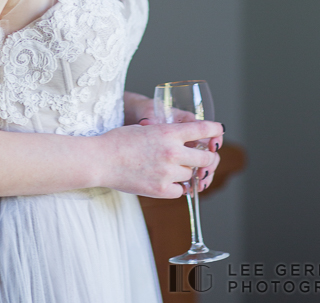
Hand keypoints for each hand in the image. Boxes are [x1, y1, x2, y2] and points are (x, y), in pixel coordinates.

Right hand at [98, 120, 223, 197]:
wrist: (101, 160)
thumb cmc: (119, 140)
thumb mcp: (146, 128)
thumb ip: (167, 134)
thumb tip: (183, 139)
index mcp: (168, 132)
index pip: (202, 129)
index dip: (214, 129)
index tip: (218, 130)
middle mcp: (172, 152)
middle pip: (205, 157)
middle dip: (208, 157)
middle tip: (206, 158)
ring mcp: (167, 173)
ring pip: (192, 175)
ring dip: (188, 172)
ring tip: (178, 169)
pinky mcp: (161, 190)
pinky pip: (181, 191)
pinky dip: (178, 187)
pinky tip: (169, 181)